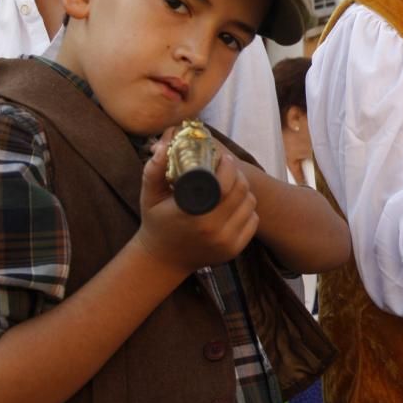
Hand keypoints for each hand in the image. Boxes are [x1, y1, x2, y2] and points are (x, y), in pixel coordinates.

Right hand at [133, 130, 259, 275]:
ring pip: (250, 204)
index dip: (228, 167)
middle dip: (238, 175)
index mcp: (194, 214)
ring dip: (244, 191)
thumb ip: (155, 169)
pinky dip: (247, 209)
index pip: (224, 184)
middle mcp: (213, 230)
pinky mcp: (235, 250)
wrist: (163, 260)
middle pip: (241, 191)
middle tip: (228, 168)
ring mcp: (226, 242)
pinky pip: (253, 220)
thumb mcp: (149, 195)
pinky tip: (236, 204)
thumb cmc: (156, 222)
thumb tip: (167, 142)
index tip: (223, 158)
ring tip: (232, 184)